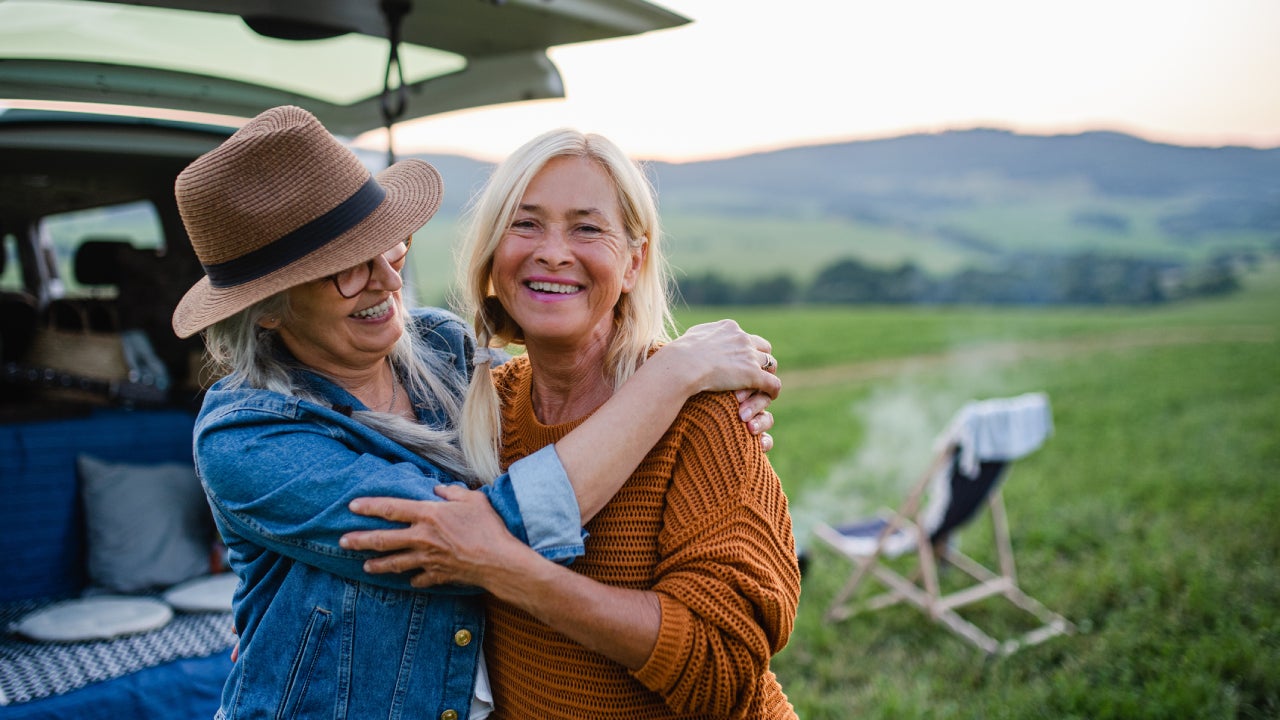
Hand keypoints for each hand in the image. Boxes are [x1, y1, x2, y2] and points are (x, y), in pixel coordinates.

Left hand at [341, 485, 528, 587]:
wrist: (498, 561)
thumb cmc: (488, 527)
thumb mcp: (473, 499)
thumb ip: (452, 492)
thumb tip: (439, 489)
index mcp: (428, 515)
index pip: (392, 508)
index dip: (370, 506)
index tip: (352, 506)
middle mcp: (422, 538)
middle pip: (384, 539)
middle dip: (361, 540)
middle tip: (343, 541)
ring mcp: (428, 559)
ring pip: (395, 563)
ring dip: (378, 565)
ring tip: (365, 566)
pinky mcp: (438, 575)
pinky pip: (420, 579)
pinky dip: (414, 579)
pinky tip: (409, 581)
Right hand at [662, 319, 780, 398]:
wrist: (683, 364)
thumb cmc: (680, 354)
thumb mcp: (691, 337)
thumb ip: (701, 336)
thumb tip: (697, 338)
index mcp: (729, 328)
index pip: (745, 337)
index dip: (745, 349)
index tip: (740, 359)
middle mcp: (742, 338)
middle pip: (763, 347)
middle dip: (761, 358)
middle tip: (757, 370)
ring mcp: (749, 356)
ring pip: (770, 363)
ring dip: (767, 373)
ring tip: (764, 384)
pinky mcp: (753, 375)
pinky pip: (772, 383)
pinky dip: (773, 390)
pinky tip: (770, 395)